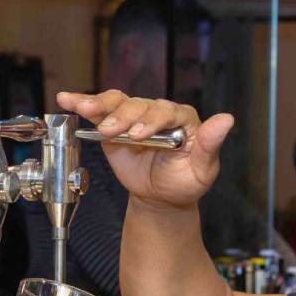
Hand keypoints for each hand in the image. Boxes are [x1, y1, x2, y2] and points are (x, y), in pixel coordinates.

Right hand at [56, 90, 234, 208]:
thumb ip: (210, 145)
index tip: (138, 135)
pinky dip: (83, 103)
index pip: (168, 112)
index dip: (152, 121)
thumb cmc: (184, 183)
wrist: (161, 197)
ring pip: (118, 102)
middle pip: (140, 105)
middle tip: (113, 133)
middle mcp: (159, 112)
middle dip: (124, 117)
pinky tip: (68, 99)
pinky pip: (100, 110)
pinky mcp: (115, 122)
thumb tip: (227, 119)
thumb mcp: (201, 170)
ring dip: (101, 106)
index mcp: (184, 119)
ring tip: (85, 110)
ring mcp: (135, 115)